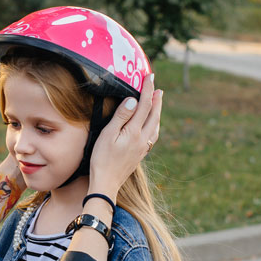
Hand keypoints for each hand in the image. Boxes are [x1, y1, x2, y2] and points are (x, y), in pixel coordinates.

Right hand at [88, 81, 162, 200]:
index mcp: (134, 132)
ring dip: (158, 112)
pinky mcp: (140, 154)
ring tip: (158, 103)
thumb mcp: (107, 135)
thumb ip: (121, 117)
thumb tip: (132, 101)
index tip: (150, 77)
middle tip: (159, 88)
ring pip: (155, 126)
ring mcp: (143, 148)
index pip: (144, 105)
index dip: (148, 89)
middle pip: (154, 115)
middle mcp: (143, 139)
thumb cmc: (102, 160)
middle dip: (157, 100)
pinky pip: (153, 135)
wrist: (106, 184)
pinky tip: (151, 125)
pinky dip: (154, 125)